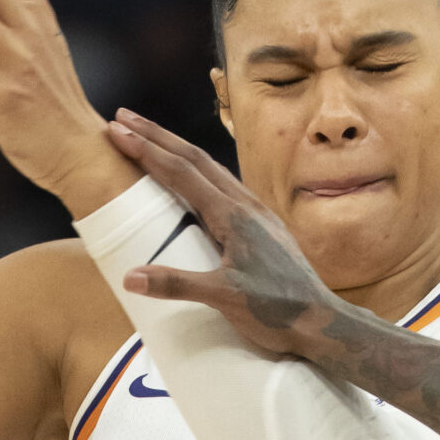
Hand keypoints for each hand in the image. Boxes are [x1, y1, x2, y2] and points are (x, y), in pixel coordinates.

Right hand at [104, 110, 350, 355]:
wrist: (322, 323)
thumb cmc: (278, 311)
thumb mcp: (224, 298)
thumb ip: (176, 285)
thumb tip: (129, 277)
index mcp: (234, 216)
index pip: (181, 172)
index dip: (147, 149)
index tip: (117, 129)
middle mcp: (247, 206)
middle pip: (196, 159)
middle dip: (157, 136)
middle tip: (124, 117)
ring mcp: (258, 214)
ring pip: (212, 170)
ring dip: (177, 151)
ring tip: (151, 140)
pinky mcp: (264, 227)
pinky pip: (224, 188)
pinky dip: (198, 173)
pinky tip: (192, 181)